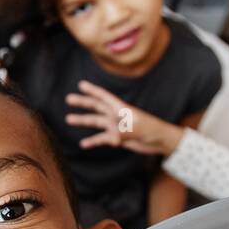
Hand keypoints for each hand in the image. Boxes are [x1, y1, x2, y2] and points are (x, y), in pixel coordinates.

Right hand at [65, 80, 182, 155]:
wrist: (160, 141)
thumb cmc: (152, 130)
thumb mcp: (137, 130)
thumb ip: (122, 134)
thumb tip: (110, 139)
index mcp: (121, 109)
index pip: (104, 97)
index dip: (93, 90)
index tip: (81, 85)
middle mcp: (116, 116)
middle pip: (96, 107)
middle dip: (83, 102)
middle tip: (69, 99)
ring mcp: (115, 126)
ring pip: (96, 122)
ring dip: (83, 121)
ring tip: (69, 119)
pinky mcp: (117, 138)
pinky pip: (102, 138)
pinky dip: (93, 141)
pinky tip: (83, 144)